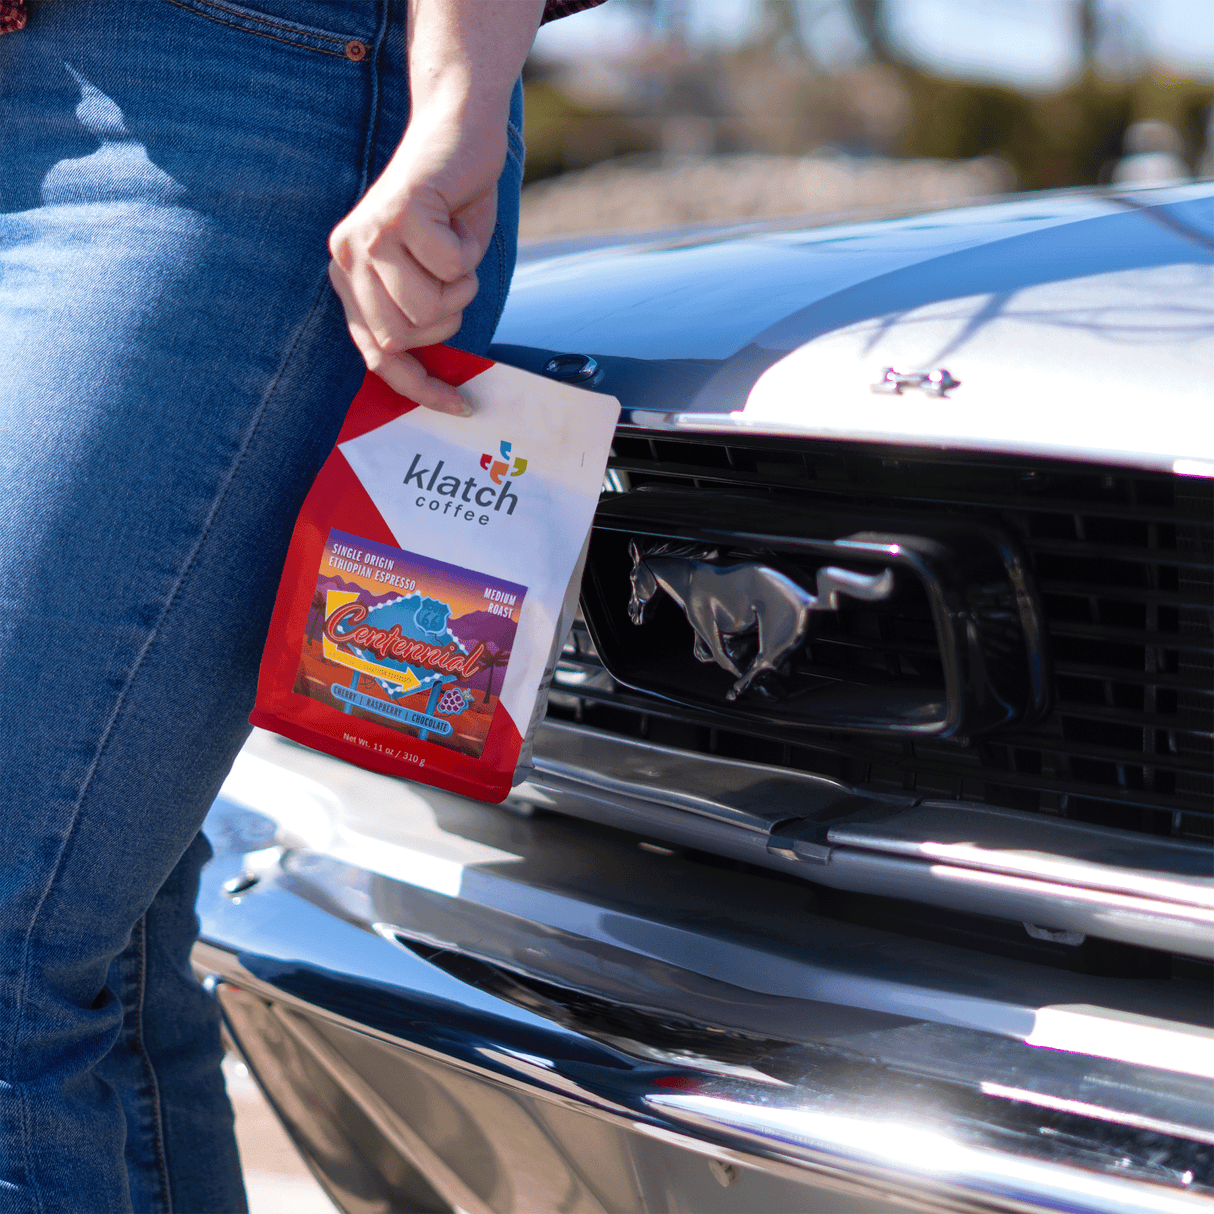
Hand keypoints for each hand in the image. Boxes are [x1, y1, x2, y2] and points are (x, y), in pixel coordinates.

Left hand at [328, 106, 507, 414]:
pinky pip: (452, 268)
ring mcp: (369, 235)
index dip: (418, 387)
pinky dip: (469, 252)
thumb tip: (433, 383)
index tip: (459, 406)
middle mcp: (348, 258)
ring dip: (460, 286)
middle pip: (405, 337)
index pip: (377, 355)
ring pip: (428, 308)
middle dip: (446, 318)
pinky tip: (456, 221)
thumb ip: (419, 316)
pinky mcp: (399, 214)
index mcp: (351, 278)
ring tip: (455, 249)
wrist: (458, 133)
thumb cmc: (451, 208)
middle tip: (456, 280)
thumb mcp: (431, 274)